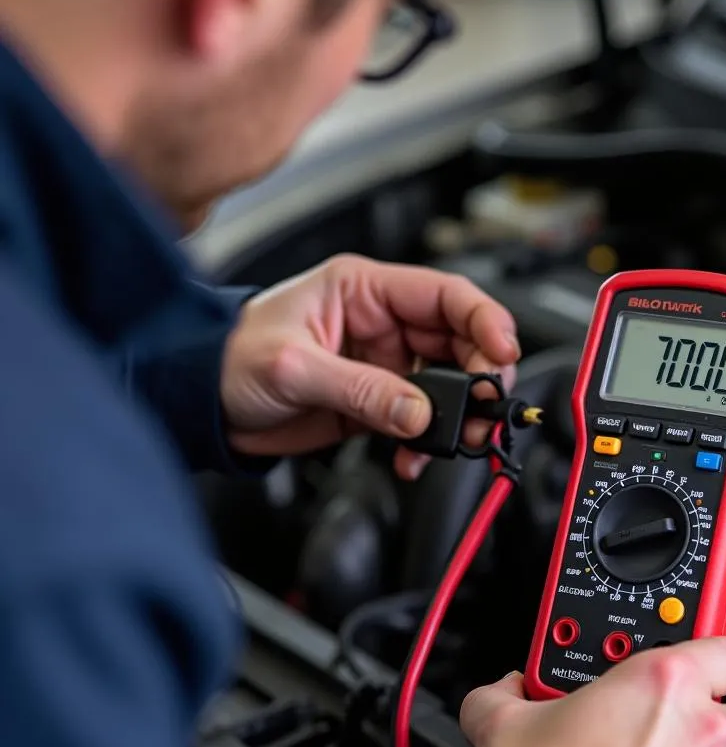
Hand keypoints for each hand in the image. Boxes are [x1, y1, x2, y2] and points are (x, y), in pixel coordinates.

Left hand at [221, 256, 520, 478]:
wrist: (201, 404)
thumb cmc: (229, 357)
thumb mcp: (293, 367)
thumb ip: (360, 389)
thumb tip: (417, 412)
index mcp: (364, 290)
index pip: (444, 294)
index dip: (483, 320)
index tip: (501, 353)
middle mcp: (381, 324)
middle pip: (457, 341)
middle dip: (480, 374)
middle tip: (487, 406)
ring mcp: (382, 365)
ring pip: (446, 384)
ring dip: (460, 414)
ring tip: (462, 438)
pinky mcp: (375, 402)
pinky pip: (419, 420)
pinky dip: (426, 441)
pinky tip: (414, 455)